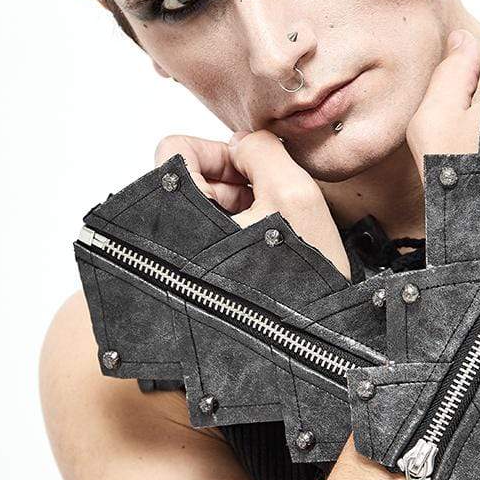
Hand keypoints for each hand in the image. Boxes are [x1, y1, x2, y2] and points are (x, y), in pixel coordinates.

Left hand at [154, 131, 349, 278]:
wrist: (311, 338)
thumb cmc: (303, 275)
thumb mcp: (294, 193)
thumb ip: (263, 149)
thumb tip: (243, 141)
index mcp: (180, 217)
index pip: (175, 149)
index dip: (219, 150)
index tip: (250, 166)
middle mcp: (168, 242)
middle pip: (190, 179)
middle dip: (233, 180)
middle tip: (268, 197)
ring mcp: (180, 263)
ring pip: (202, 209)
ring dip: (238, 206)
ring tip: (271, 225)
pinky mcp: (196, 280)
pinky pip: (209, 237)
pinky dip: (235, 231)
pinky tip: (263, 245)